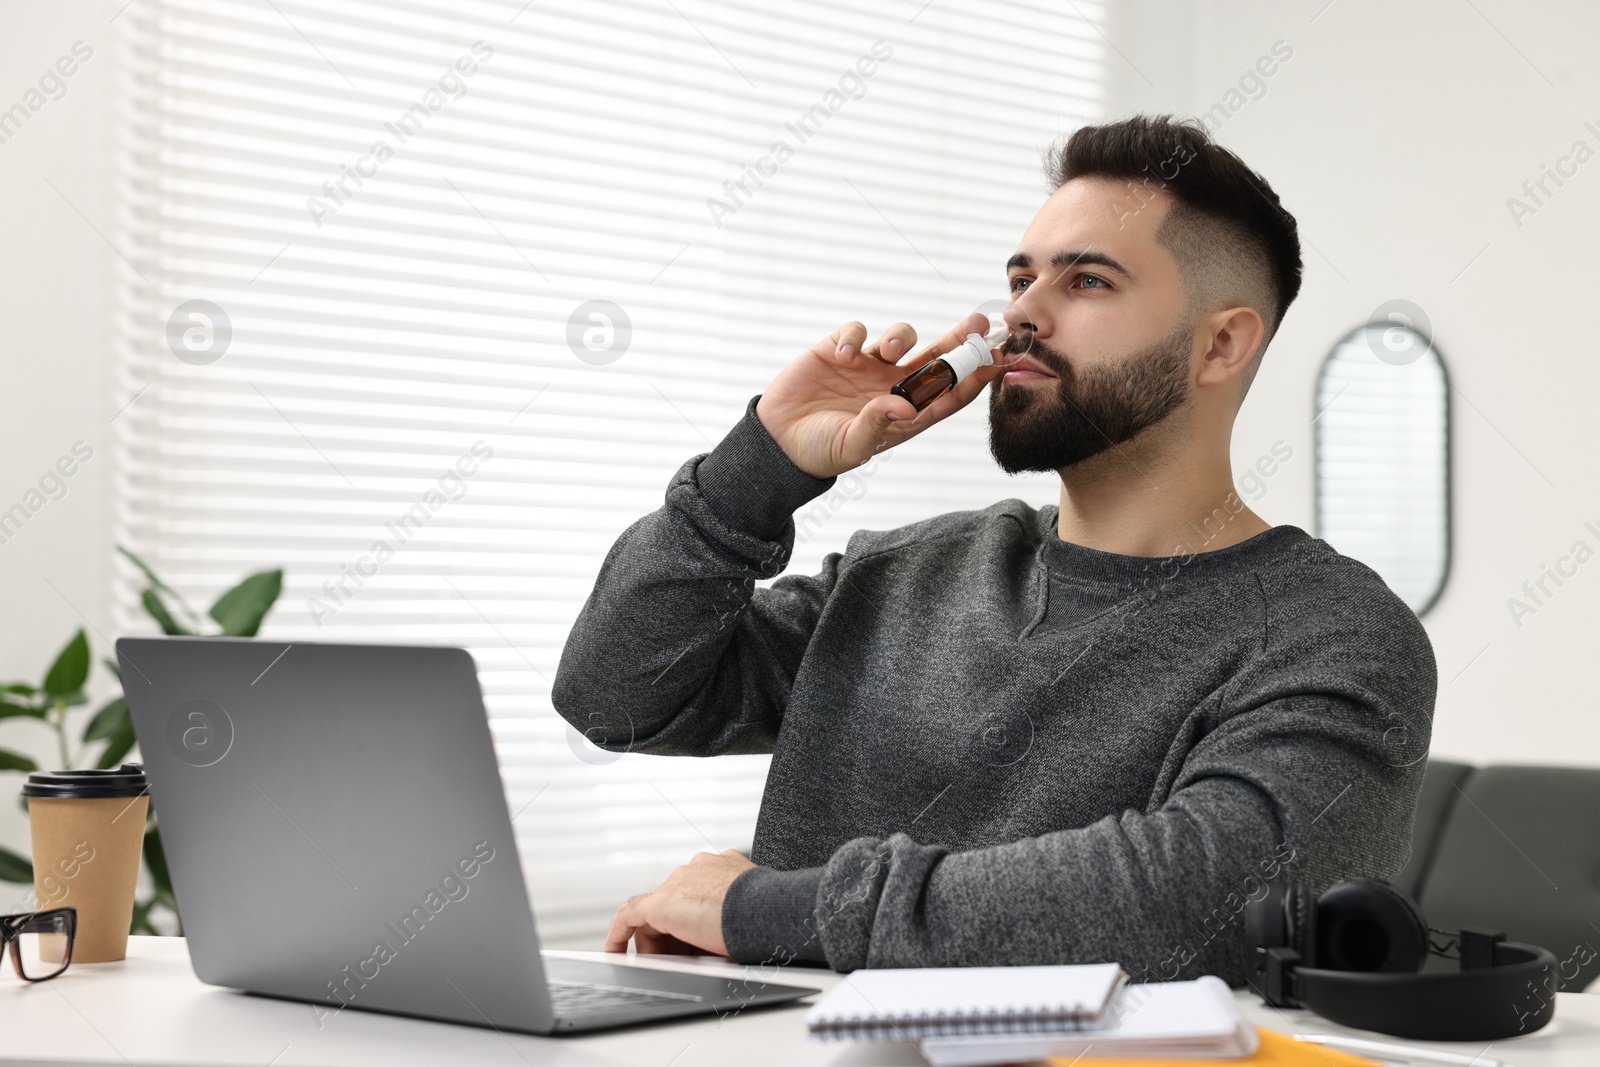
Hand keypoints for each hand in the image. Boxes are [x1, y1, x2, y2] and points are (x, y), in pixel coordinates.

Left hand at [603, 848, 755, 955]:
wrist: (769, 911)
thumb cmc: (769, 916)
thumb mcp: (752, 913)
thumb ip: (736, 918)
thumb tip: (733, 945)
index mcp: (722, 869)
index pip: (696, 897)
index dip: (694, 927)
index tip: (702, 949)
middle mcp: (698, 869)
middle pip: (673, 908)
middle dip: (676, 940)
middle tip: (687, 965)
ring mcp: (679, 882)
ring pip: (655, 917)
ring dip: (659, 945)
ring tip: (671, 968)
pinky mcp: (662, 902)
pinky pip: (629, 916)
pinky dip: (619, 935)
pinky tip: (614, 953)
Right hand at [755, 312, 1002, 478]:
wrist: (777, 440)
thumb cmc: (820, 450)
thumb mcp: (852, 446)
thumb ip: (877, 425)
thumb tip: (908, 407)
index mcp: (903, 413)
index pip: (947, 393)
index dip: (973, 377)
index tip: (996, 360)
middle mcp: (890, 386)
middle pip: (935, 357)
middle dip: (958, 339)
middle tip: (980, 320)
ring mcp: (866, 366)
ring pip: (901, 337)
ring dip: (903, 336)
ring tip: (892, 349)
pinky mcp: (838, 350)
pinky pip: (857, 332)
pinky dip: (856, 337)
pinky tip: (844, 355)